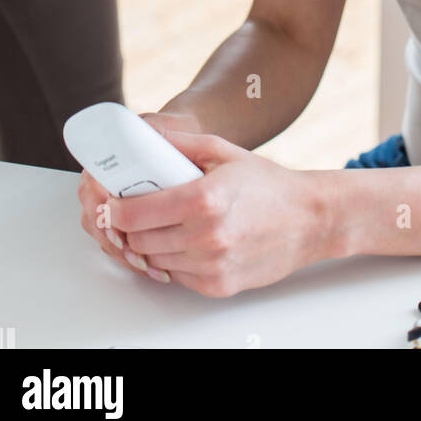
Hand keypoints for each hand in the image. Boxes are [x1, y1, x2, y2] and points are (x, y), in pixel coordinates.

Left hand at [83, 128, 330, 295]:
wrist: (309, 219)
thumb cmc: (268, 184)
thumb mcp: (224, 151)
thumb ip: (179, 143)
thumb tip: (143, 134)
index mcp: (204, 199)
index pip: (134, 212)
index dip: (114, 207)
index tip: (111, 200)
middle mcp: (206, 236)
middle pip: (137, 240)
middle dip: (127, 226)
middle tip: (132, 211)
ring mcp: (212, 265)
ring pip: (152, 261)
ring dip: (148, 245)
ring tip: (158, 224)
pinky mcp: (217, 285)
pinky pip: (175, 275)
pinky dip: (172, 260)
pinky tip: (182, 241)